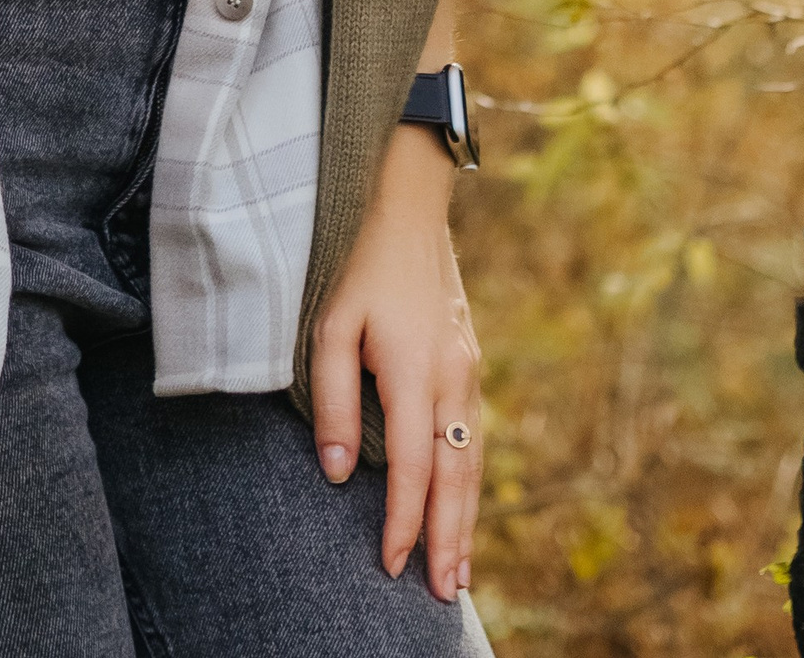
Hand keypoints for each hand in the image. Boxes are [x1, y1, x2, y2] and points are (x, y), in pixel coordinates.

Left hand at [309, 133, 481, 603]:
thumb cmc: (360, 267)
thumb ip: (332, 400)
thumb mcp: (330, 326)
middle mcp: (452, 378)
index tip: (389, 564)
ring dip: (467, 520)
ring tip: (460, 572)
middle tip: (444, 595)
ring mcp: (468, 371)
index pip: (411, 468)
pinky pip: (473, 437)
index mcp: (415, 372)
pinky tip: (464, 505)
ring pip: (472, 461)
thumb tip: (337, 472)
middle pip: (454, 477)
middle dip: (449, 540)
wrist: (410, 209)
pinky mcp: (470, 363)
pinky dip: (471, 482)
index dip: (401, 521)